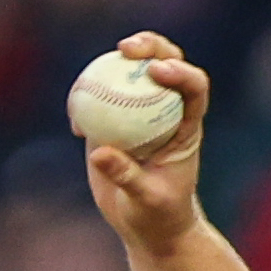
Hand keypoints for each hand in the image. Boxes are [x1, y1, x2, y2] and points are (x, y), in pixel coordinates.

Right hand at [80, 31, 209, 255]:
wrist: (147, 225)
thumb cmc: (159, 215)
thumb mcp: (147, 201)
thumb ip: (128, 177)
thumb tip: (99, 152)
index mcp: (187, 126)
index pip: (194, 88)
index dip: (180, 73)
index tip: (157, 71)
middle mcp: (165, 111)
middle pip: (165, 63)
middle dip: (150, 46)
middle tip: (126, 49)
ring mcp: (138, 112)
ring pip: (128, 74)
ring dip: (110, 64)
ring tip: (88, 80)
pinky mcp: (112, 120)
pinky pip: (97, 98)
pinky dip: (83, 102)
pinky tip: (75, 125)